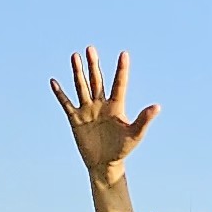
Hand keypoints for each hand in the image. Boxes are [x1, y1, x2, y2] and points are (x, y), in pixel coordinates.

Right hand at [52, 48, 158, 176]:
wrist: (105, 163)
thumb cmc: (122, 149)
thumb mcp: (135, 134)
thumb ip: (144, 119)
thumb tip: (157, 106)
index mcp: (116, 106)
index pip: (119, 83)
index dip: (121, 69)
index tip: (124, 54)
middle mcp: (101, 104)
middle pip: (96, 80)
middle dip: (93, 65)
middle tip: (90, 48)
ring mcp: (87, 110)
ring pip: (81, 87)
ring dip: (78, 72)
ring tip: (75, 56)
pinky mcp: (75, 119)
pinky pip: (66, 103)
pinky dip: (60, 93)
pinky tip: (54, 81)